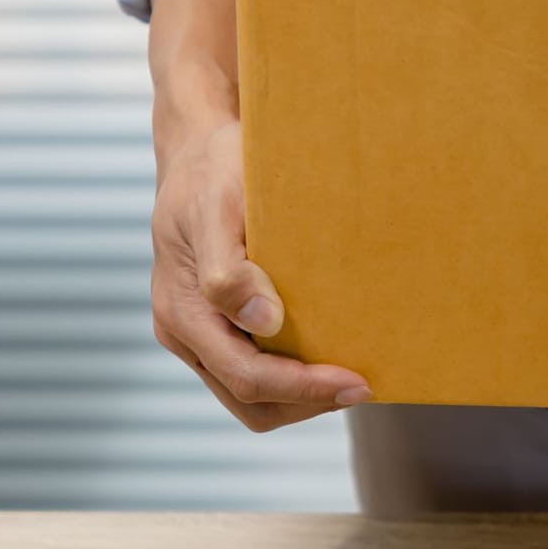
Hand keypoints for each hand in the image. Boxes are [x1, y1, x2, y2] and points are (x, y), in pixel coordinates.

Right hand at [146, 0, 369, 430]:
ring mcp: (196, 330)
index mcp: (183, 310)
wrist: (197, 147)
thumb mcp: (219, 207)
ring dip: (299, 396)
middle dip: (307, 401)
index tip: (356, 382)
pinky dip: (289, 375)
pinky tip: (327, 352)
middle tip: (363, 384)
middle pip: (249, 401)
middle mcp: (185, 329)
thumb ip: (228, 268)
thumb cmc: (212, 170)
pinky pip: (250, 368)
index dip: (304, 388)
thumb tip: (262, 321)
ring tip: (349, 375)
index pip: (247, 376)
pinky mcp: (214, 322)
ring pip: (249, 395)